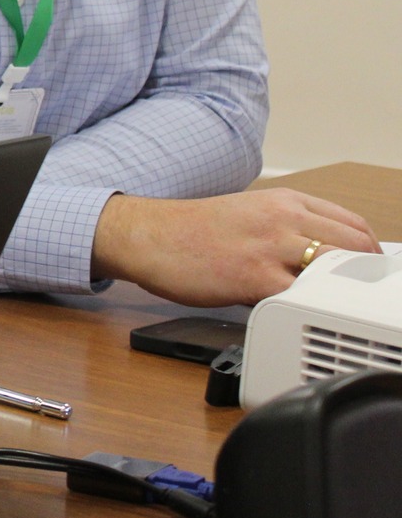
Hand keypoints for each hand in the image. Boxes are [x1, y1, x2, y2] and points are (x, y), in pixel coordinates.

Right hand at [91, 188, 378, 305]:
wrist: (148, 236)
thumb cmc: (191, 230)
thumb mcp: (249, 213)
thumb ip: (287, 229)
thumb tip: (320, 260)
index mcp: (285, 201)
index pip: (353, 224)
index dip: (368, 252)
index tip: (366, 271)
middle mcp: (283, 219)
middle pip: (354, 246)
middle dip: (363, 274)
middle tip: (355, 295)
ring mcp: (270, 247)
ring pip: (334, 270)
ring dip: (339, 291)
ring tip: (331, 306)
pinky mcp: (254, 277)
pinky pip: (299, 298)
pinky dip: (306, 310)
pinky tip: (298, 316)